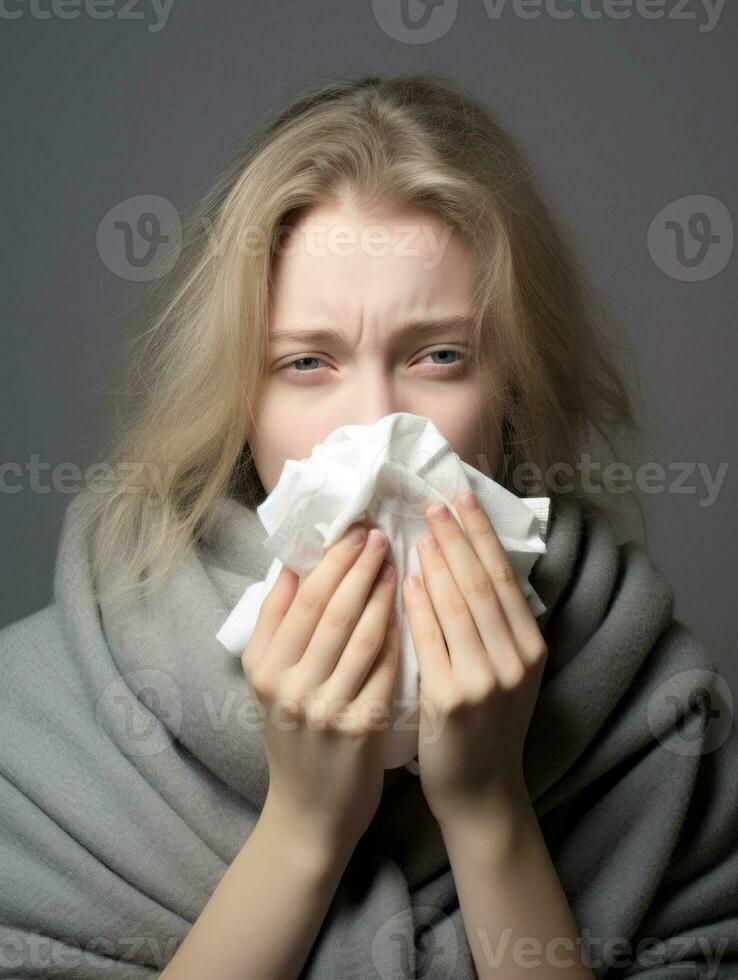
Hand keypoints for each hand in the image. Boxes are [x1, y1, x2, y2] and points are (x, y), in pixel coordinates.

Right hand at [241, 523, 399, 857]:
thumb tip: (294, 565)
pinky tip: (413, 608)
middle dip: (358, 567)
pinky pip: (384, 668)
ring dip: (382, 593)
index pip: (300, 599)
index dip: (331, 561)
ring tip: (399, 562)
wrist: (309, 812)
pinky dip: (398, 634)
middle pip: (331, 610)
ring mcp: (325, 708)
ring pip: (361, 634)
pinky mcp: (360, 727)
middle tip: (381, 534)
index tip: (354, 532)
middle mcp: (288, 685)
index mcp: (263, 666)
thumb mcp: (267, 682)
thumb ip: (276, 625)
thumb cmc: (294, 737)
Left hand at [401, 491, 547, 827]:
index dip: (482, 535)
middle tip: (434, 503)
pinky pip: (431, 639)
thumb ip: (496, 627)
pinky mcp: (452, 699)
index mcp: (532, 650)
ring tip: (419, 532)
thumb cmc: (487, 727)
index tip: (463, 500)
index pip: (504, 578)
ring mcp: (485, 681)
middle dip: (457, 537)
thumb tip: (469, 563)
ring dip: (437, 563)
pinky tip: (406, 580)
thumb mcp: (509, 675)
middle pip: (482, 584)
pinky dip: (418, 605)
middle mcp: (515, 661)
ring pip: (458, 605)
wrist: (480, 792)